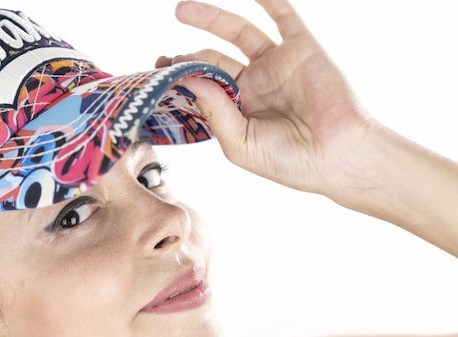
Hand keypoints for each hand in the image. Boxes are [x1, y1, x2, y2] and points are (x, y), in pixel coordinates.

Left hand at [158, 0, 376, 195]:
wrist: (338, 156)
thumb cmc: (290, 161)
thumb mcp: (240, 144)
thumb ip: (214, 112)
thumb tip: (189, 81)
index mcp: (238, 109)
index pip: (202, 86)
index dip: (181, 79)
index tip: (158, 73)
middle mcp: (254, 84)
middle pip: (213, 58)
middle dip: (187, 54)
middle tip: (162, 55)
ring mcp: (276, 64)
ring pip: (238, 32)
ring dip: (211, 18)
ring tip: (182, 9)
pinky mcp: (301, 49)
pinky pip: (283, 17)